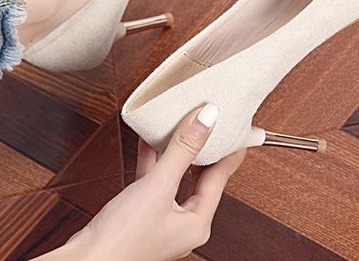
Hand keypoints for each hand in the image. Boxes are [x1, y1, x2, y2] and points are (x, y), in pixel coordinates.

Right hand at [35, 104, 244, 260]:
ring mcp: (161, 219)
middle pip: (199, 176)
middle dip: (201, 147)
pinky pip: (153, 180)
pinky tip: (149, 139)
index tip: (236, 128)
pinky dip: (152, 158)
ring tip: (180, 122)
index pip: (220, 177)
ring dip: (174, 149)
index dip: (228, 149)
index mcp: (197, 223)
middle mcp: (182, 223)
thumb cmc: (123, 238)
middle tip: (208, 121)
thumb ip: (182, 149)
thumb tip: (206, 119)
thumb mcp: (159, 186)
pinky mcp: (140, 214)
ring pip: (174, 176)